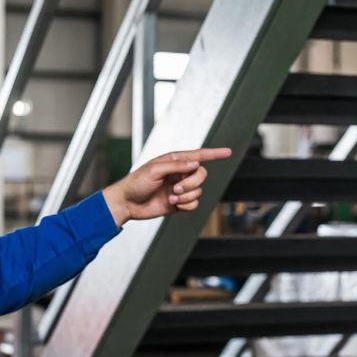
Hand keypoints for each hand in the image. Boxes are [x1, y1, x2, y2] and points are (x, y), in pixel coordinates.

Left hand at [103, 148, 232, 225]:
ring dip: (186, 196)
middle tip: (176, 189)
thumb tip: (196, 163)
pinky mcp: (179, 203)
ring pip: (198, 191)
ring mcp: (180, 188)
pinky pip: (194, 203)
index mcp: (174, 161)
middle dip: (192, 183)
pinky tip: (173, 205)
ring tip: (170, 198)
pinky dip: (186, 205)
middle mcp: (179, 174)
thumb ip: (176, 165)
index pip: (198, 155)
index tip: (228, 152)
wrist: (127, 203)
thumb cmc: (136, 183)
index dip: (214, 154)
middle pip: (201, 175)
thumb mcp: (154, 170)